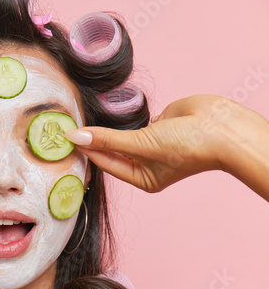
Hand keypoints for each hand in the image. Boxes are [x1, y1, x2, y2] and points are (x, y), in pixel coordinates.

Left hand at [66, 95, 268, 199]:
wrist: (223, 127)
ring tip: (77, 119)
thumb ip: (109, 139)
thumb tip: (76, 137)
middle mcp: (144, 163)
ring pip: (118, 135)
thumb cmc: (189, 146)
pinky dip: (117, 118)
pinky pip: (130, 123)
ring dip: (102, 128)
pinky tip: (100, 112)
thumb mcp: (143, 145)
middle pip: (110, 150)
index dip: (86, 150)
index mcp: (142, 177)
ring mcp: (149, 143)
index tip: (66, 138)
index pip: (106, 163)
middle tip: (66, 127)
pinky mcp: (155, 125)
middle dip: (91, 140)